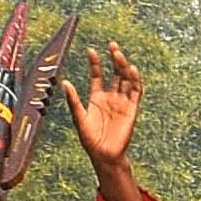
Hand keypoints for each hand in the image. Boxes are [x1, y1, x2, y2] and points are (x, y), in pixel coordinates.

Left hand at [72, 45, 144, 172]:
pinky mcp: (132, 109)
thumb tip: (65, 82)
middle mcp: (111, 97)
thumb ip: (73, 101)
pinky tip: (132, 69)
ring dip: (124, 66)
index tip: (91, 50)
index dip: (95, 63)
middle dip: (114, 59)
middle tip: (112, 45)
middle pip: (115, 73)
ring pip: (126, 79)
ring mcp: (122, 102)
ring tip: (119, 54)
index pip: (97, 75)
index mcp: (97, 97)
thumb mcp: (79, 118)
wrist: (104, 155)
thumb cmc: (90, 139)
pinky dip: (135, 80)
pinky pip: (136, 92)